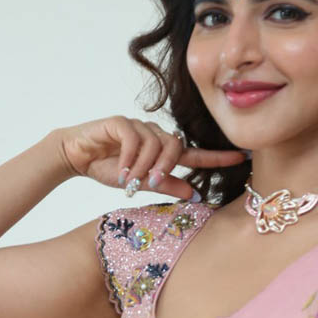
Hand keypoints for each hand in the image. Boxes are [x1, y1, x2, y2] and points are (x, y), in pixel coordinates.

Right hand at [56, 115, 246, 200]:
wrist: (76, 156)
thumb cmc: (107, 167)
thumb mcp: (139, 183)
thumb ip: (165, 185)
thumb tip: (194, 195)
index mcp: (162, 151)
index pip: (195, 154)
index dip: (217, 157)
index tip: (240, 157)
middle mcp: (154, 135)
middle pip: (175, 146)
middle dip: (165, 167)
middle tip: (149, 182)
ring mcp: (139, 126)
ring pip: (155, 143)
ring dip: (143, 165)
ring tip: (129, 179)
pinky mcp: (121, 122)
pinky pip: (134, 137)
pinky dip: (129, 156)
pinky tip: (122, 169)